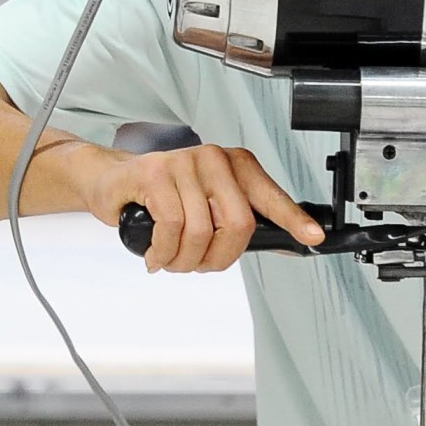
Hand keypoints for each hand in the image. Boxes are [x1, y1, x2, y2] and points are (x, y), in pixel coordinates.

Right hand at [60, 142, 321, 272]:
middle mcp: (214, 159)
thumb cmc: (161, 197)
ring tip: (171, 260)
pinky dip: (164, 252)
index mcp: (235, 166)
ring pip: (201, 231)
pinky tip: (156, 254)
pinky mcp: (154, 172)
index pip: (270, 195)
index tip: (313, 237)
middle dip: (217, 258)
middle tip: (197, 266)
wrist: (112, 182)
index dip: (293, 219)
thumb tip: (277, 244)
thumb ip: (236, 223)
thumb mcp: (205, 207)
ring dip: (184, 260)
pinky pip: (171, 227)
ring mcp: (183, 162)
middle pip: (237, 224)